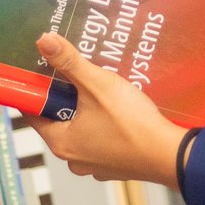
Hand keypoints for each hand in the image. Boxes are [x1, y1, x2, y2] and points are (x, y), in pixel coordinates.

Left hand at [27, 33, 188, 187]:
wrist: (170, 154)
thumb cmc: (133, 125)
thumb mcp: (98, 85)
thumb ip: (70, 62)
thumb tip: (45, 41)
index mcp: (61, 142)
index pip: (34, 112)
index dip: (38, 89)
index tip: (44, 70)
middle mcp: (74, 158)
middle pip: (60, 117)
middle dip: (69, 94)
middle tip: (79, 72)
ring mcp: (95, 163)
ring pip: (83, 126)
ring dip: (90, 106)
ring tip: (102, 85)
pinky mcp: (114, 162)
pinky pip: (102, 136)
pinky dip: (106, 120)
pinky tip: (119, 105)